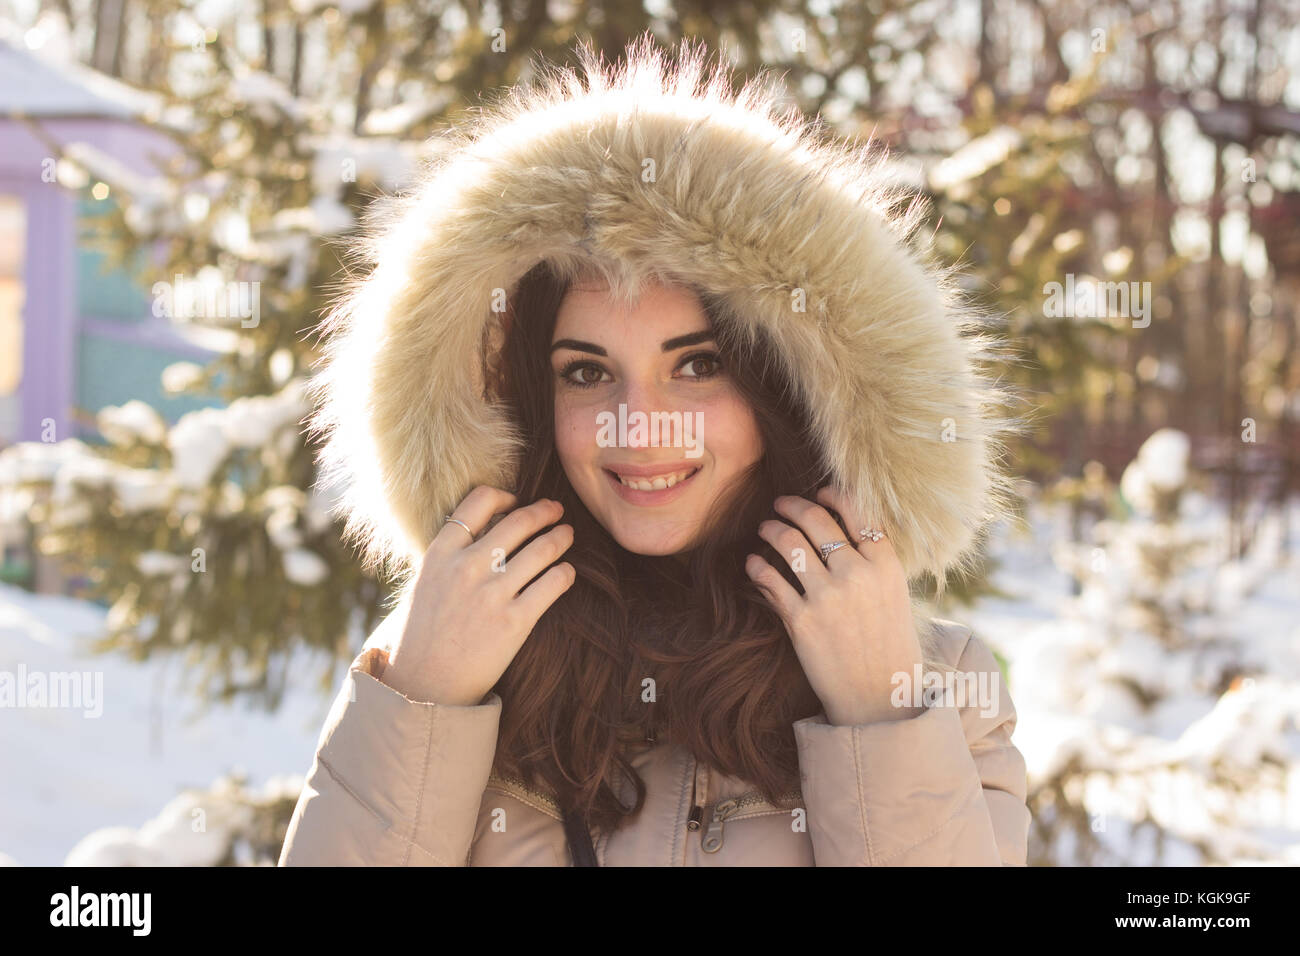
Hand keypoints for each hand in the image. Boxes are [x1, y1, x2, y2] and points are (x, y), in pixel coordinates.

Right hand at [381, 486, 575, 705]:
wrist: (424, 687)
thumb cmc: (423, 636)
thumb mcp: (425, 584)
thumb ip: (451, 556)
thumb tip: (485, 531)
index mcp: (440, 554)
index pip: (478, 502)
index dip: (504, 496)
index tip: (516, 501)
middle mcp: (467, 567)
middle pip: (518, 521)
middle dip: (544, 512)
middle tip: (556, 511)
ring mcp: (492, 594)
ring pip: (542, 549)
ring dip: (560, 538)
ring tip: (566, 535)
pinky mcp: (515, 621)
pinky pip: (553, 583)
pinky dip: (565, 573)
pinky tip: (566, 572)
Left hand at [744, 484, 923, 725]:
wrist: (880, 697)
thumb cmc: (888, 645)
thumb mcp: (894, 596)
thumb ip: (873, 562)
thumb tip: (842, 529)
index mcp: (886, 565)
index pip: (857, 511)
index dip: (832, 495)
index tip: (818, 493)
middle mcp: (858, 575)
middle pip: (817, 520)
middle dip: (792, 505)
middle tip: (780, 504)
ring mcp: (828, 596)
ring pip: (788, 542)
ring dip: (771, 529)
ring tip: (765, 529)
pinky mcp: (802, 620)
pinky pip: (770, 579)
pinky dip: (757, 566)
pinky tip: (753, 563)